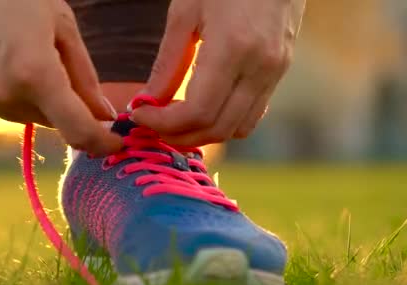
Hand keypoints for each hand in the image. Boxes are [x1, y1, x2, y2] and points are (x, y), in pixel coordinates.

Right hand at [0, 0, 121, 154]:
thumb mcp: (61, 25)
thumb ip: (84, 77)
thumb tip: (103, 115)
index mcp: (36, 74)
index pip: (77, 130)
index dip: (100, 142)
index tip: (113, 143)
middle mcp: (4, 94)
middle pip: (50, 121)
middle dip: (62, 104)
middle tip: (54, 64)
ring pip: (22, 116)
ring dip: (32, 99)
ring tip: (20, 54)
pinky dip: (5, 93)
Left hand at [132, 0, 305, 145]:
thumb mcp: (185, 12)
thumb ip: (168, 62)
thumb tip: (149, 101)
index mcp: (232, 48)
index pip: (197, 111)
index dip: (163, 123)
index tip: (140, 115)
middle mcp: (260, 67)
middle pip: (217, 128)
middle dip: (179, 136)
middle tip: (152, 127)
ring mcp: (275, 72)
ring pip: (238, 129)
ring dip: (202, 136)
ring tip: (174, 124)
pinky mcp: (280, 72)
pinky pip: (252, 115)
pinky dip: (224, 124)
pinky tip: (202, 112)